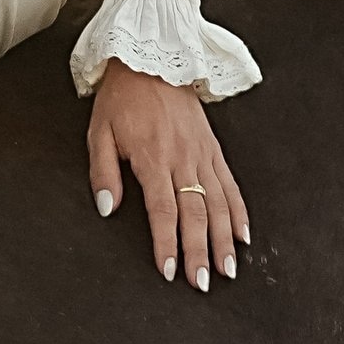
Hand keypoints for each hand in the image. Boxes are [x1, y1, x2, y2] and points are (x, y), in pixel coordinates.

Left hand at [85, 61, 251, 292]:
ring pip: (219, 204)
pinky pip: (231, 185)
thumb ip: (103, 172)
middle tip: (202, 282)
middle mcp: (183, 159)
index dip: (168, 244)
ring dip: (224, 240)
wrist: (151, 60)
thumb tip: (107, 209)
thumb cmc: (122, 98)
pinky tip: (243, 235)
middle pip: (196, 214)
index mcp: (153, 158)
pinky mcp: (214, 149)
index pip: (164, 212)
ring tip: (227, 269)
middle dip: (199, 252)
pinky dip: (239, 212)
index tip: (170, 271)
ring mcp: (203, 155)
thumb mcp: (99, 132)